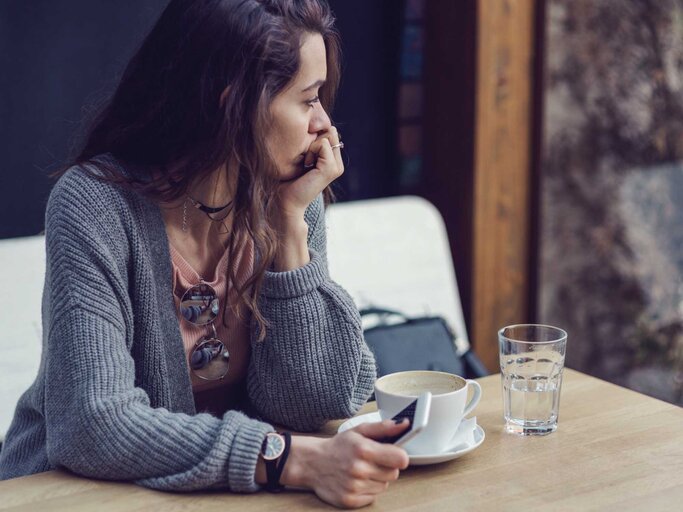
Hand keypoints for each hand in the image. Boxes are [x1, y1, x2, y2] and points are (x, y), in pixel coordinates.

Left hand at [277, 126, 343, 219]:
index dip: (314, 136)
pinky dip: (310, 150)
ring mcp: (337, 166)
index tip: (303, 154)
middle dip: (313, 139)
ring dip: (311, 146)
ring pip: (327, 135)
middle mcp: (338, 163)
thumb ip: (311, 141)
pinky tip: (306, 165)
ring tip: (305, 163)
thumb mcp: (300, 155)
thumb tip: (315, 122)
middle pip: (330, 131)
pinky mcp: (332, 169)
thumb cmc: (287, 178)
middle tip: (304, 159)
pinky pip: (323, 143)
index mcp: (333, 160)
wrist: (285, 200)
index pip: (329, 131)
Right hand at [281, 419, 410, 508]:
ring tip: (361, 470)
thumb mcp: (359, 431)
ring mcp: (354, 487)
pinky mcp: (350, 501)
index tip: (392, 454)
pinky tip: (356, 481)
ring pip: (384, 486)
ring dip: (376, 478)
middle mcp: (359, 470)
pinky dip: (367, 490)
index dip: (399, 456)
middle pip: (394, 473)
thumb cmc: (338, 446)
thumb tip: (404, 424)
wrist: (313, 463)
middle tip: (371, 460)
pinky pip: (373, 497)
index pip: (401, 459)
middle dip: (386, 466)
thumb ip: (383, 428)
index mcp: (364, 449)